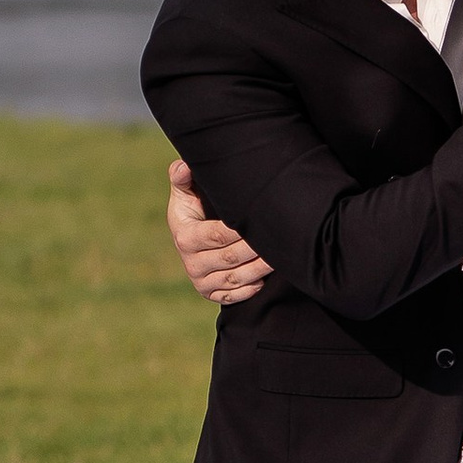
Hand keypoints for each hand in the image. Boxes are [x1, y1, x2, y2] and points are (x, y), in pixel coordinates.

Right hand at [167, 157, 271, 304]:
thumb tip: (184, 166)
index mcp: (185, 237)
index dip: (239, 230)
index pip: (217, 235)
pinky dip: (251, 289)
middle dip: (256, 249)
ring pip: (236, 278)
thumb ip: (182, 177)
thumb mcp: (185, 194)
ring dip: (259, 270)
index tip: (260, 220)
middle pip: (230, 258)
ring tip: (280, 258)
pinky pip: (234, 296)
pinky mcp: (211, 295)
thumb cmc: (193, 211)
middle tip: (279, 237)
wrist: (189, 239)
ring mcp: (201, 282)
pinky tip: (266, 278)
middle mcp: (191, 263)